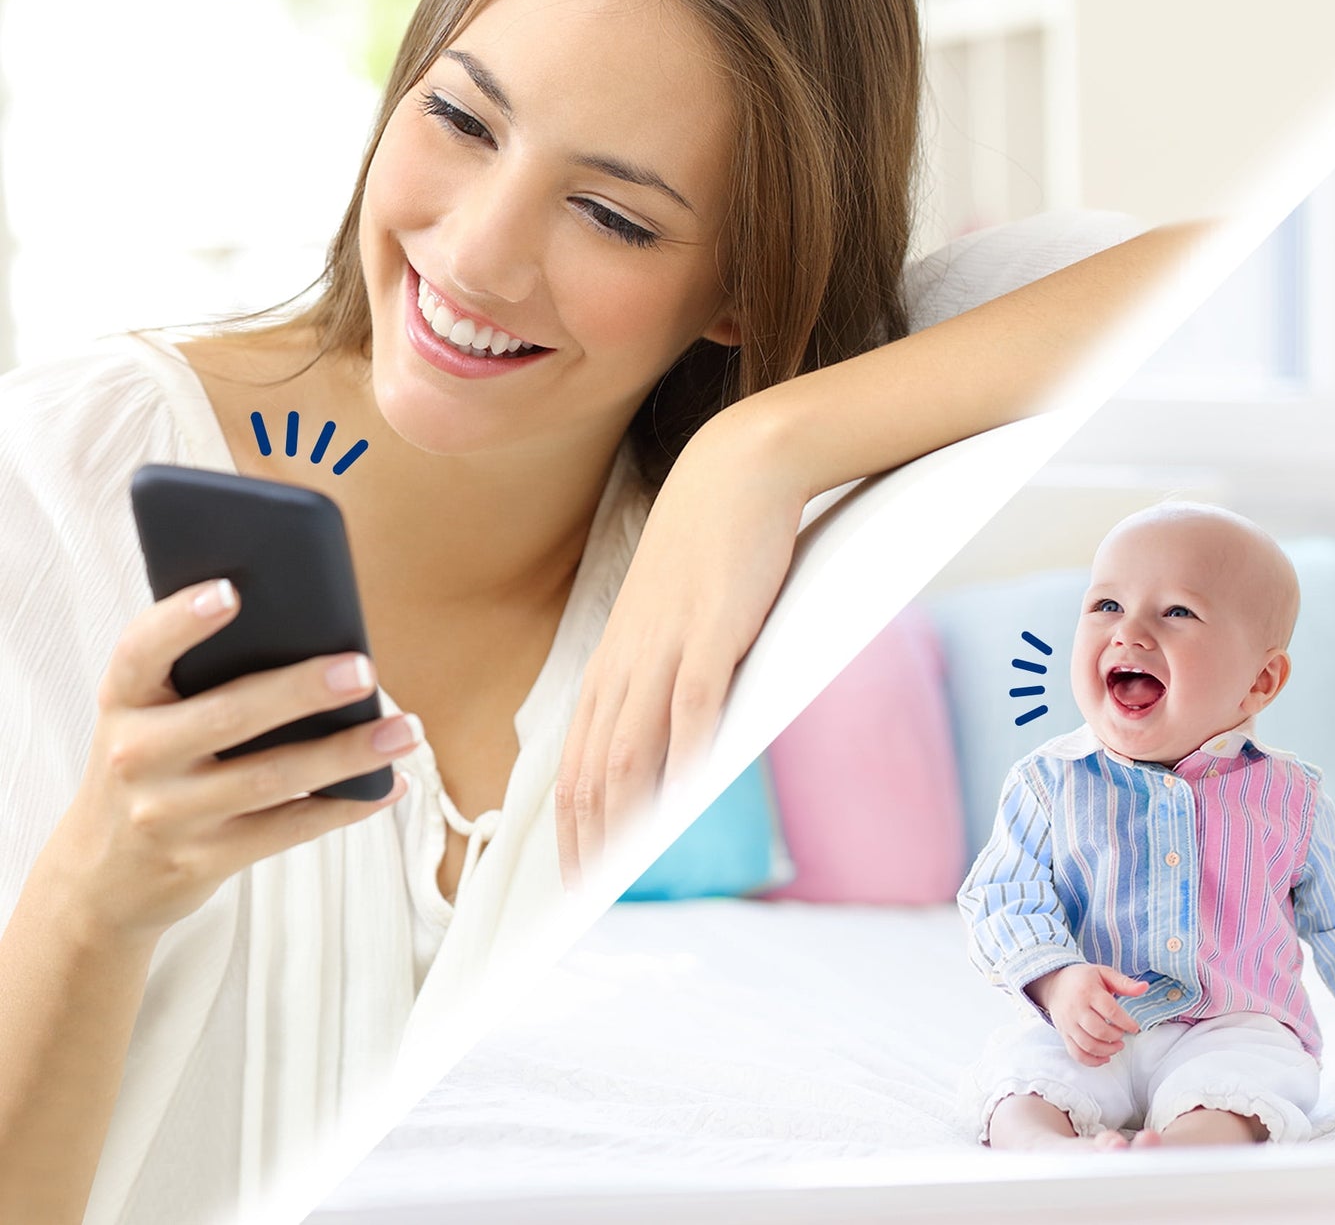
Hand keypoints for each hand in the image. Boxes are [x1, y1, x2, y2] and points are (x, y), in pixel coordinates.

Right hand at [47, 579, 415, 942]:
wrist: (103, 878)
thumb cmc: (150, 766)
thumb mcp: (148, 717)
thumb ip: (199, 675)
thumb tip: (310, 629)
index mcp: (125, 701)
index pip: (141, 651)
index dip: (182, 620)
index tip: (232, 591)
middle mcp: (137, 756)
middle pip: (229, 716)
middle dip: (303, 692)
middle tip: (364, 670)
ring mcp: (168, 814)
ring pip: (271, 778)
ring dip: (348, 753)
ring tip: (405, 730)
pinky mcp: (203, 860)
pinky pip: (288, 829)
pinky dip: (346, 806)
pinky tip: (388, 784)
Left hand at [556, 406, 807, 890]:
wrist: (738, 468)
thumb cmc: (711, 546)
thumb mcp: (675, 618)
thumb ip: (668, 674)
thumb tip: (675, 737)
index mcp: (614, 659)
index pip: (577, 758)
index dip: (567, 822)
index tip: (564, 874)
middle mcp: (628, 658)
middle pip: (593, 764)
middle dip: (581, 836)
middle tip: (577, 897)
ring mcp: (667, 643)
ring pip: (630, 744)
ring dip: (620, 814)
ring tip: (615, 870)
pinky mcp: (714, 625)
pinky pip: (693, 702)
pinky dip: (684, 755)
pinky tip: (682, 796)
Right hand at [1027, 963, 1146, 1066]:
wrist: (1054, 983)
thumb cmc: (1084, 979)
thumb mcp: (1103, 973)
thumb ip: (1124, 982)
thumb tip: (1144, 987)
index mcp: (1088, 991)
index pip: (1110, 1011)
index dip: (1126, 1023)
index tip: (1134, 1027)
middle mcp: (1075, 1008)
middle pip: (1099, 1030)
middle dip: (1116, 1036)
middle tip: (1122, 1034)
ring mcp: (1068, 1023)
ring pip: (1088, 1045)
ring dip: (1108, 1050)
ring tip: (1117, 1045)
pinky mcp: (1064, 1034)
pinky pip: (1077, 1054)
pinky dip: (1092, 1061)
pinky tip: (1105, 1057)